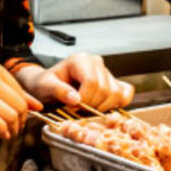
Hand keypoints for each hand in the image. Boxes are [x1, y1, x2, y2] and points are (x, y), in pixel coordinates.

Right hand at [0, 62, 40, 138]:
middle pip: (20, 106)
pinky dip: (3, 132)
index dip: (24, 111)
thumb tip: (38, 105)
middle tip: (14, 130)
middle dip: (21, 122)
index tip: (18, 120)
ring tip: (7, 133)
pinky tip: (0, 135)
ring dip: (13, 129)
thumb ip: (10, 91)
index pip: (22, 94)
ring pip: (12, 115)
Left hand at [14, 55, 133, 111]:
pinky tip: (103, 107)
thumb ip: (59, 90)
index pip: (92, 82)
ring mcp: (107, 72)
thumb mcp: (45, 86)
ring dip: (102, 108)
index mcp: (80, 59)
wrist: (48, 84)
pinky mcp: (113, 82)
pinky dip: (117, 104)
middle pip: (105, 90)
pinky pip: (126, 93)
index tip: (71, 108)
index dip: (84, 100)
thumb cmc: (46, 84)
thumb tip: (76, 99)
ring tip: (86, 109)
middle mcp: (96, 62)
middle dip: (91, 106)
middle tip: (77, 111)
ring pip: (116, 94)